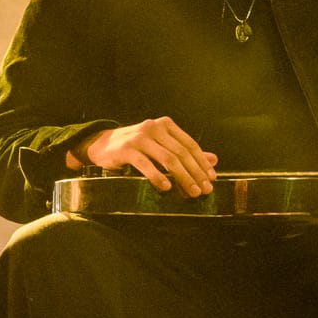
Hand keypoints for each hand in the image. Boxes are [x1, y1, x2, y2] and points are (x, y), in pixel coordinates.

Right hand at [78, 117, 217, 197]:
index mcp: (165, 125)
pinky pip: (145, 164)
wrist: (103, 145)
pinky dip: (157, 177)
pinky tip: (166, 187)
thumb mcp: (161, 146)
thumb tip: (214, 160)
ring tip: (190, 192)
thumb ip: (185, 152)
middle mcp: (154, 127)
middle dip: (195, 173)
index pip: (190, 144)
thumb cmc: (136, 147)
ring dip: (182, 177)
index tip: (211, 179)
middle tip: (204, 190)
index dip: (202, 162)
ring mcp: (139, 137)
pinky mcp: (126, 149)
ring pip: (167, 159)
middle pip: (181, 153)